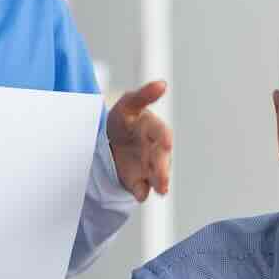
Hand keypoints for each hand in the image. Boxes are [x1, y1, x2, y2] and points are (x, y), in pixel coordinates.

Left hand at [108, 81, 172, 202]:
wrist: (111, 142)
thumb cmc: (125, 120)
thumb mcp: (128, 104)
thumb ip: (143, 95)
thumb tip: (162, 84)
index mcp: (154, 130)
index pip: (163, 134)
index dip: (164, 139)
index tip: (166, 144)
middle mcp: (156, 150)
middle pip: (161, 159)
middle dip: (162, 168)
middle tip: (163, 178)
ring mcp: (149, 167)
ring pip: (157, 177)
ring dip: (159, 183)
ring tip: (161, 190)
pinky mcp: (139, 180)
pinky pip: (142, 189)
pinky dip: (141, 192)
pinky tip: (140, 194)